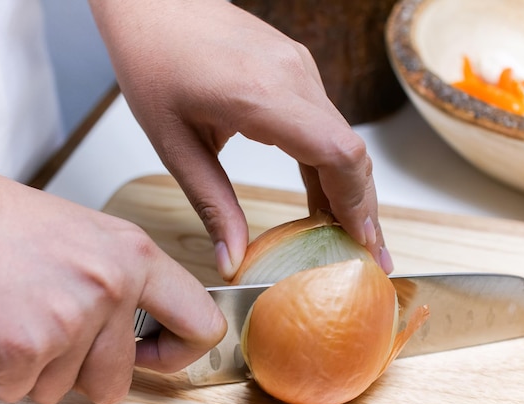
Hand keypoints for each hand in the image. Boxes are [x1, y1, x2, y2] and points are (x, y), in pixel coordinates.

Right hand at [0, 159, 225, 403]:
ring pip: (62, 390)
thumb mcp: (92, 240)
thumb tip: (152, 336)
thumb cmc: (7, 223)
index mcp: (136, 255)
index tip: (154, 354)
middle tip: (49, 326)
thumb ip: (129, 286)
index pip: (201, 323)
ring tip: (16, 314)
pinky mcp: (24, 347)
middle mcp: (111, 285)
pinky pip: (17, 391)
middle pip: (117, 382)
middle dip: (80, 371)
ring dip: (34, 368)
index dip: (180, 352)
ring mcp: (70, 317)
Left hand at [89, 0, 392, 279]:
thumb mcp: (175, 145)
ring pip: (343, 139)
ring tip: (347, 236)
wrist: (154, 4)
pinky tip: (322, 196)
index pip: (338, 154)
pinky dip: (330, 164)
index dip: (357, 204)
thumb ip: (211, 206)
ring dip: (349, 189)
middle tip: (369, 256)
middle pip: (352, 152)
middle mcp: (294, 77)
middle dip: (363, 208)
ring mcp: (300, 69)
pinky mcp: (296, 69)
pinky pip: (325, 124)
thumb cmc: (154, 63)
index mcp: (262, 97)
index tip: (364, 246)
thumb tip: (232, 259)